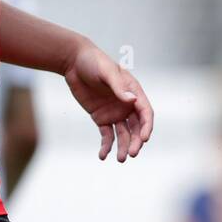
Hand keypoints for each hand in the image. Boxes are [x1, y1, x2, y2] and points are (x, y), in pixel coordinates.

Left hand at [63, 41, 154, 161]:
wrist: (74, 62)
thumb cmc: (94, 62)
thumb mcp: (106, 72)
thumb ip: (119, 87)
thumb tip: (132, 101)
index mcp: (134, 92)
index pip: (145, 113)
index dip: (147, 127)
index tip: (144, 139)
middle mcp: (127, 104)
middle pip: (136, 127)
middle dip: (136, 141)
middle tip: (131, 154)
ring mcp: (114, 112)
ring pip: (123, 134)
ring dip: (123, 146)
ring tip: (119, 159)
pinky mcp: (101, 118)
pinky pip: (106, 135)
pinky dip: (106, 146)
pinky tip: (103, 155)